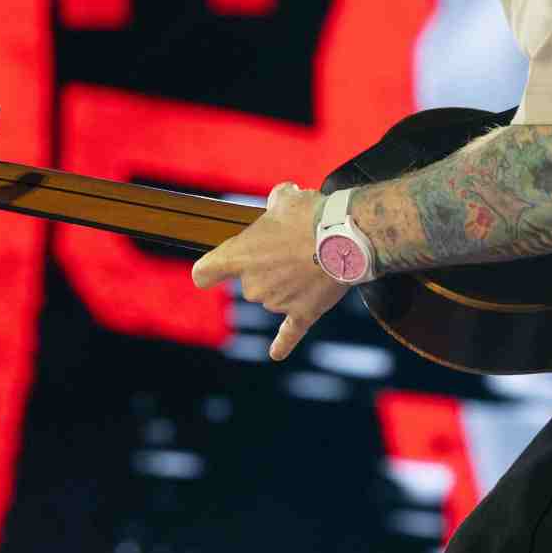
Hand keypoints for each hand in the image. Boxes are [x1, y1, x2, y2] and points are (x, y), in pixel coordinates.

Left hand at [190, 181, 349, 360]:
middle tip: (293, 247)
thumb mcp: (286, 198)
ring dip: (289, 283)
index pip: (205, 272)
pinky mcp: (303, 314)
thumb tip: (282, 200)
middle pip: (248, 283)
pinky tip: (276, 354)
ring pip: (274, 297)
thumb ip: (276, 203)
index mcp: (241, 256)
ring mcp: (277, 303)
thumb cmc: (311, 215)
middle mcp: (253, 285)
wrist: (346, 237)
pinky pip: (288, 334)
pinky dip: (282, 344)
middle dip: (267, 268)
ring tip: (314, 259)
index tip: (210, 272)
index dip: (208, 271)